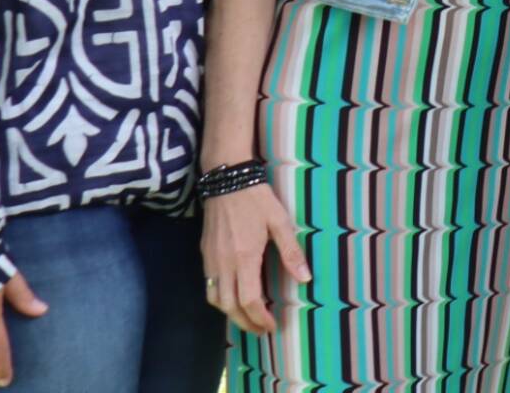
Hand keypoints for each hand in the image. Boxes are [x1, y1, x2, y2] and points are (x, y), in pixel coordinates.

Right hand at [201, 182, 311, 336]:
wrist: (227, 179)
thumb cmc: (256, 199)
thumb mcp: (279, 222)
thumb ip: (291, 252)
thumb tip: (305, 278)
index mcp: (244, 258)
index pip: (249, 301)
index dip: (260, 319)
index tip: (272, 326)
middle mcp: (224, 264)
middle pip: (230, 307)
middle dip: (245, 323)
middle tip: (261, 330)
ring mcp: (211, 260)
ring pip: (215, 299)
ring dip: (230, 314)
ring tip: (248, 317)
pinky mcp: (204, 254)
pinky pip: (208, 285)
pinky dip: (220, 299)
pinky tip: (233, 296)